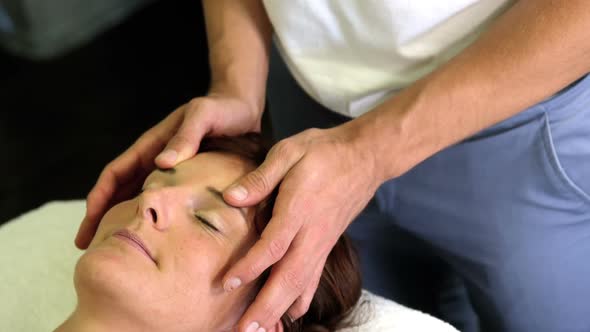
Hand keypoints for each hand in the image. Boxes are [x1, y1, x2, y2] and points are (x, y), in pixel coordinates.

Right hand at [75, 94, 260, 248]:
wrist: (244, 110)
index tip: (90, 224)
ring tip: (116, 251)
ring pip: (140, 201)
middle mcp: (156, 162)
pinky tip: (159, 244)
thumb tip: (161, 163)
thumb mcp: (203, 115)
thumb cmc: (222, 109)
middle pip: (120, 193)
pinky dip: (157, 222)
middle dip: (102, 218)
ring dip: (126, 223)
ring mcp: (171, 175)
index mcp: (152, 146)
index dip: (99, 198)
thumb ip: (186, 136)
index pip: (116, 174)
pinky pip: (167, 205)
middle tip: (89, 248)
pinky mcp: (190, 184)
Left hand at [221, 125, 380, 331]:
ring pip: (301, 284)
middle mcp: (312, 233)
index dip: (251, 267)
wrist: (364, 157)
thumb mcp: (289, 151)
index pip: (274, 245)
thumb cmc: (323, 151)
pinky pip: (313, 278)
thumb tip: (231, 197)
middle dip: (266, 307)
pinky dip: (301, 300)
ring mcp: (322, 242)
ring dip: (280, 311)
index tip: (228, 283)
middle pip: (289, 277)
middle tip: (243, 331)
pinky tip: (291, 315)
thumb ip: (261, 177)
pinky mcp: (326, 244)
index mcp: (299, 208)